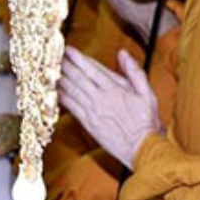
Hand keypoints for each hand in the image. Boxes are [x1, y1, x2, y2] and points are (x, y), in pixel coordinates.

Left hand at [58, 47, 162, 169]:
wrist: (142, 149)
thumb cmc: (146, 121)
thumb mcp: (148, 94)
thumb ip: (135, 72)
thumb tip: (123, 53)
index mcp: (115, 90)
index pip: (93, 70)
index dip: (79, 59)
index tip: (69, 50)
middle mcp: (101, 99)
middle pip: (78, 78)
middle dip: (66, 65)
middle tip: (55, 56)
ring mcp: (93, 112)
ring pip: (72, 91)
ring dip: (61, 79)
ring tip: (51, 69)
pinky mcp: (88, 124)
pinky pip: (71, 107)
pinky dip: (62, 97)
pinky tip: (54, 90)